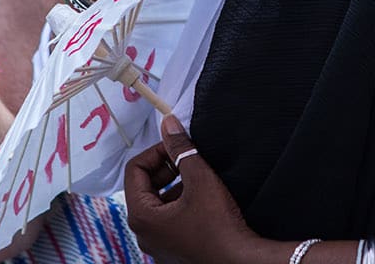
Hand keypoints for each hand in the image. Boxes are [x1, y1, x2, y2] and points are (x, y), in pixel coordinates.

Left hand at [124, 115, 270, 263]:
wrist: (240, 261)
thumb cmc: (219, 225)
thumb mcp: (200, 179)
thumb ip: (181, 149)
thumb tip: (168, 125)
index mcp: (141, 216)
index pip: (135, 170)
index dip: (156, 152)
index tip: (177, 146)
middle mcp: (143, 234)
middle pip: (143, 187)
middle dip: (165, 169)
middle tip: (187, 159)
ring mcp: (157, 245)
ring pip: (157, 205)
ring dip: (174, 187)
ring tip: (197, 178)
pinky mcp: (172, 252)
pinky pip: (167, 221)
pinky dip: (179, 205)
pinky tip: (202, 200)